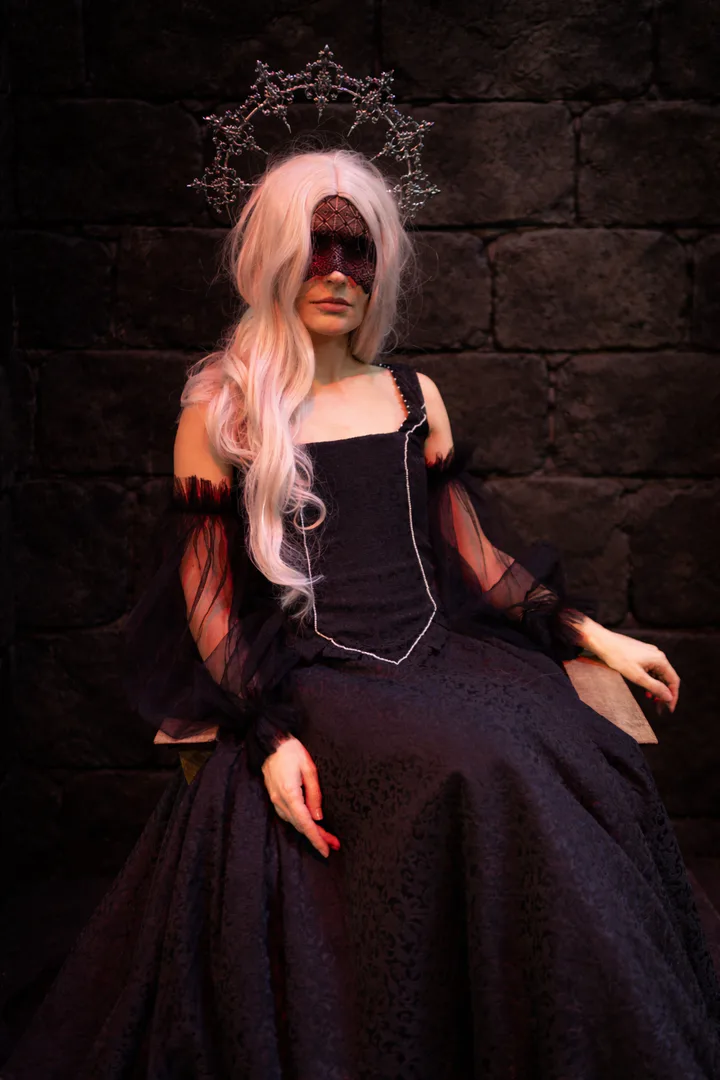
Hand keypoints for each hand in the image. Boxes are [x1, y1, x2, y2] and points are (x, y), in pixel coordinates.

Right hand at [261, 736, 340, 857]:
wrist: (270, 742)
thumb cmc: (291, 751)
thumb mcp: (309, 769)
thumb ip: (314, 794)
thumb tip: (318, 816)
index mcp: (290, 793)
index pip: (305, 823)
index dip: (316, 838)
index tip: (326, 850)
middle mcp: (280, 800)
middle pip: (300, 826)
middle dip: (317, 837)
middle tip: (334, 845)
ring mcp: (275, 800)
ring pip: (294, 822)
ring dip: (310, 831)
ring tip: (327, 837)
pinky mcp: (275, 797)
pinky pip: (288, 816)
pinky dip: (301, 823)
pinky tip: (310, 825)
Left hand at [590, 628, 679, 714]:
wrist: (603, 642)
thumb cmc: (618, 657)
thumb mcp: (637, 676)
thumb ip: (655, 687)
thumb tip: (669, 697)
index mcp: (660, 660)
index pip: (673, 681)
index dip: (673, 696)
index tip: (669, 709)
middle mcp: (658, 655)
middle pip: (667, 678)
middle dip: (664, 694)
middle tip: (660, 708)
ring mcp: (650, 654)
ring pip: (658, 675)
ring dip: (656, 688)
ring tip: (651, 700)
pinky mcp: (642, 654)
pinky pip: (651, 670)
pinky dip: (650, 681)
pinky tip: (645, 688)